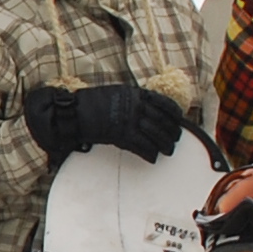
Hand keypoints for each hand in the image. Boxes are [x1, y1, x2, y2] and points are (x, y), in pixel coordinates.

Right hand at [23, 82, 186, 160]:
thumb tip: (147, 108)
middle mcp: (135, 106)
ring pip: (155, 135)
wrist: (73, 113)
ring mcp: (128, 121)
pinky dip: (150, 153)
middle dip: (172, 132)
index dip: (174, 113)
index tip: (179, 119)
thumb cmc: (91, 103)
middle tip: (176, 139)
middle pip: (162, 120)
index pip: (163, 102)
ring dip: (164, 144)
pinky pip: (141, 146)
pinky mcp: (121, 135)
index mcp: (135, 94)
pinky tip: (153, 158)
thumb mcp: (116, 93)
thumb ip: (133, 99)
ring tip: (168, 150)